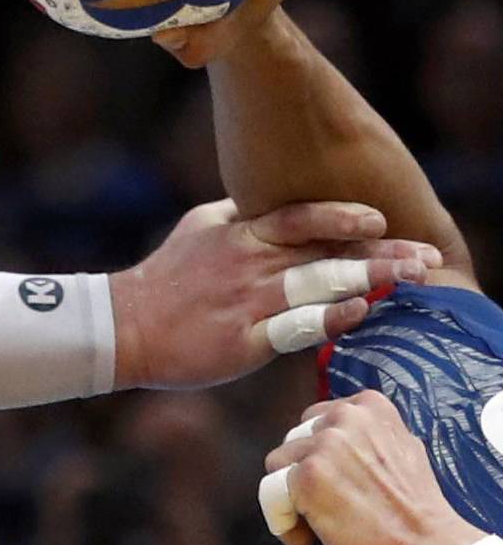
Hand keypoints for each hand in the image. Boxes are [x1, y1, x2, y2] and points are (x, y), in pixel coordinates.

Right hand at [112, 199, 440, 387]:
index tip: (382, 221)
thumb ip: (242, 214)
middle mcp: (251, 262)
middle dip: (380, 253)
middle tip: (422, 256)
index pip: (305, 217)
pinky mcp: (241, 343)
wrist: (122, 326)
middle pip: (327, 252)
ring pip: (319, 285)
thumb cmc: (163, 278)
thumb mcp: (201, 227)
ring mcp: (248, 303)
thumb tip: (270, 200)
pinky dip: (329, 320)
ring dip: (369, 281)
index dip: (347, 217)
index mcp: (242, 233)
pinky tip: (358, 315)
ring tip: (408, 281)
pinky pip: (294, 328)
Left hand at [257, 391, 481, 544]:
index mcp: (368, 405)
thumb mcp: (401, 448)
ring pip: (277, 466)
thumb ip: (367, 437)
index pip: (316, 421)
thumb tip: (341, 441)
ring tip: (317, 525)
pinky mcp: (306, 476)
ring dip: (290, 499)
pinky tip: (307, 540)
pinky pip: (269, 495)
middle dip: (301, 475)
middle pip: (293, 442)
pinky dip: (282, 523)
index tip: (335, 483)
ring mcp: (324, 444)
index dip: (319, 457)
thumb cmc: (415, 510)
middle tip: (326, 507)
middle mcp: (344, 416)